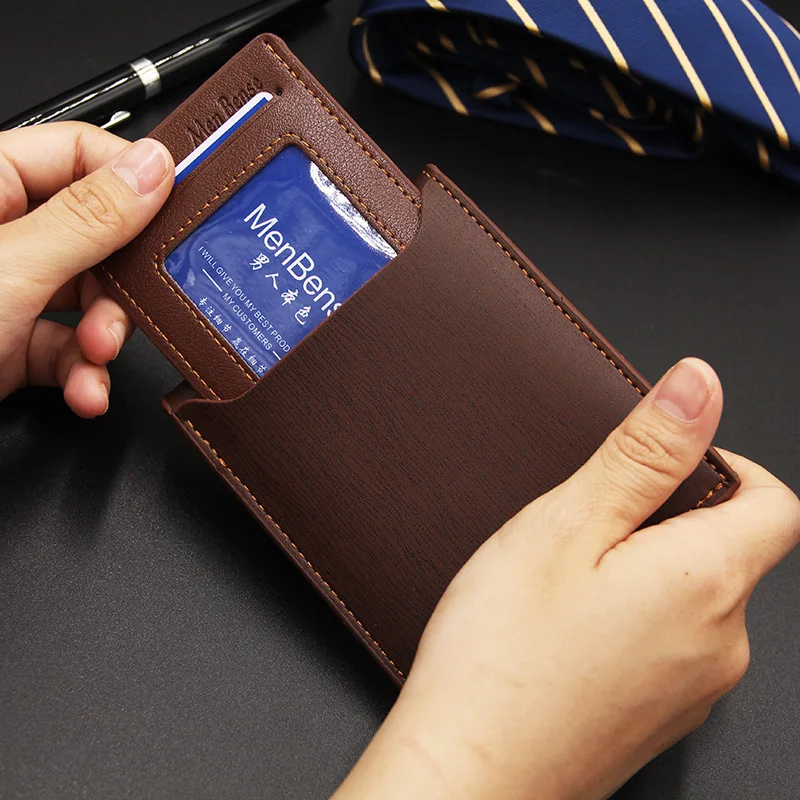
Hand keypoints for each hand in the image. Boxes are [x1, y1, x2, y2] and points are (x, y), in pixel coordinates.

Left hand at [0, 123, 173, 416]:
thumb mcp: (12, 268)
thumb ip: (91, 218)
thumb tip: (155, 169)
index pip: (83, 154)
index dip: (136, 182)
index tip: (177, 215)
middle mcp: (2, 231)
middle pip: (99, 236)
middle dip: (119, 285)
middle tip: (129, 309)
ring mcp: (7, 290)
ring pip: (89, 299)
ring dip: (105, 339)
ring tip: (98, 360)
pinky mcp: (8, 342)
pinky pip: (68, 347)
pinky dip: (85, 373)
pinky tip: (86, 391)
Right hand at [334, 358, 799, 799]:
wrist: (465, 777)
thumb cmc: (500, 656)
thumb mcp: (567, 526)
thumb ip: (644, 453)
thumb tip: (698, 385)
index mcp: (708, 582)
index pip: (773, 501)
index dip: (725, 465)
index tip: (663, 461)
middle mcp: (723, 644)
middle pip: (729, 549)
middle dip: (666, 517)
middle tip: (584, 522)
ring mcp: (695, 692)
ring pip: (694, 597)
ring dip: (644, 568)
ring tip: (563, 579)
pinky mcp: (661, 720)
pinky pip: (669, 644)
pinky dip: (631, 618)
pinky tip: (564, 630)